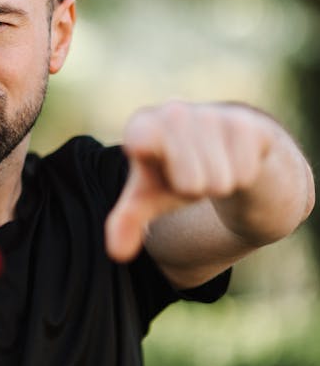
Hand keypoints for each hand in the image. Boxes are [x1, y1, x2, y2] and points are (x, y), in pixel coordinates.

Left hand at [104, 102, 277, 261]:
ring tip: (212, 166)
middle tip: (192, 174)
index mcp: (143, 127)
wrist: (226, 149)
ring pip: (219, 183)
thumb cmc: (179, 172)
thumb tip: (117, 253)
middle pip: (189, 185)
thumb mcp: (149, 196)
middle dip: (193, 190)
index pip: (140, 141)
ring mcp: (210, 114)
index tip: (140, 149)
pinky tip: (234, 159)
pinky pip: (244, 174)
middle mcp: (174, 112)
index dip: (144, 148)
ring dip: (218, 185)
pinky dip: (241, 177)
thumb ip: (128, 219)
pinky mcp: (246, 124)